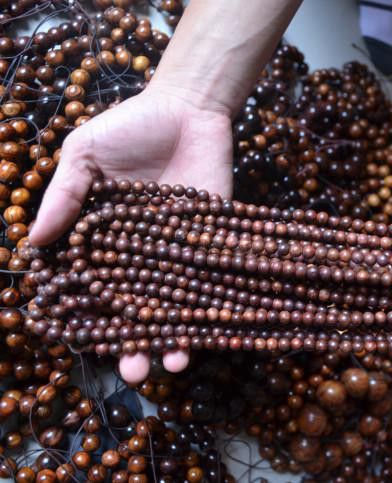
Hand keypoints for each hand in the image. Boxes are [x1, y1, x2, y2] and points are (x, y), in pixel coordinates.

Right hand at [29, 84, 233, 383]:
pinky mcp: (215, 242)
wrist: (188, 107)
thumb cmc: (129, 127)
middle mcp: (143, 253)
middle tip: (135, 372)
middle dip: (136, 343)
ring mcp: (180, 251)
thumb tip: (34, 242)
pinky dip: (212, 305)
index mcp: (105, 238)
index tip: (84, 345)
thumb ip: (66, 197)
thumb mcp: (85, 155)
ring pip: (177, 305)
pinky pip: (211, 280)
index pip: (94, 290)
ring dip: (176, 337)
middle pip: (138, 309)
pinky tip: (210, 331)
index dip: (89, 320)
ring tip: (173, 364)